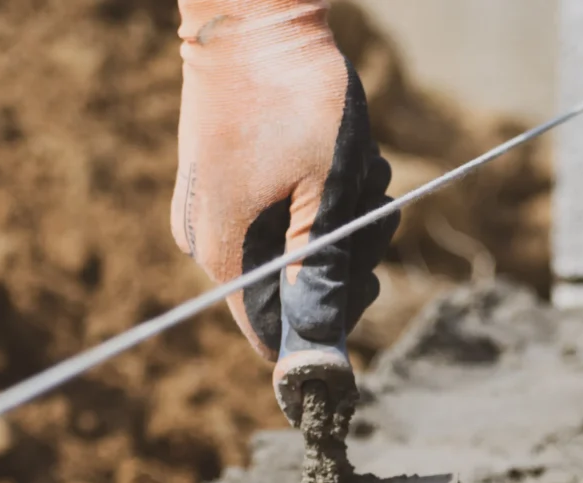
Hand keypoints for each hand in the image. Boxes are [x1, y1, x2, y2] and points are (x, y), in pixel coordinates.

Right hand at [172, 0, 397, 381]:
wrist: (250, 14)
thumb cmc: (294, 97)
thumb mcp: (326, 191)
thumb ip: (322, 273)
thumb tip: (318, 349)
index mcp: (226, 256)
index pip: (273, 335)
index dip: (325, 325)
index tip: (368, 282)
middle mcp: (206, 244)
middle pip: (289, 294)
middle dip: (344, 260)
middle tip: (376, 209)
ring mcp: (209, 210)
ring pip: (291, 250)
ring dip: (339, 221)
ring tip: (358, 169)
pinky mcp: (220, 183)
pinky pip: (277, 215)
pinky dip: (316, 196)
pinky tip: (334, 156)